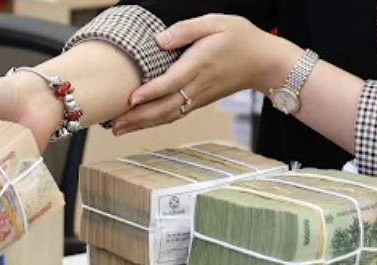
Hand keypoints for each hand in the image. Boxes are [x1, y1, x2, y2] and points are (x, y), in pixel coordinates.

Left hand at [111, 15, 300, 134]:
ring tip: (117, 130)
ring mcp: (197, 98)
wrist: (263, 63)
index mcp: (199, 65)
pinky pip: (173, 115)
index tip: (132, 98)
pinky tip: (138, 125)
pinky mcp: (198, 103)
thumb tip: (159, 40)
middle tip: (113, 124)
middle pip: (164, 107)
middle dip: (138, 118)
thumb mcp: (216, 22)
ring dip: (141, 124)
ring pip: (166, 116)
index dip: (151, 91)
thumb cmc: (240, 39)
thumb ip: (186, 30)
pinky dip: (154, 123)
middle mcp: (197, 86)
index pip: (172, 82)